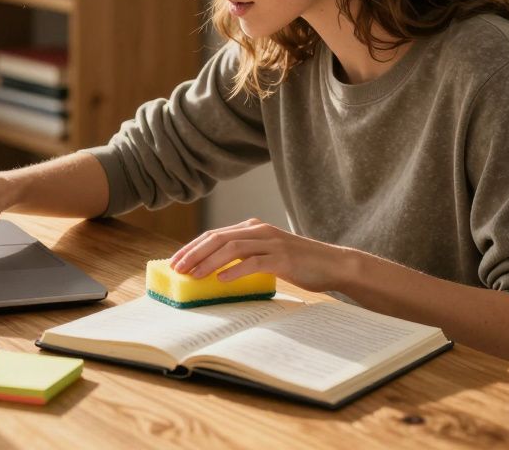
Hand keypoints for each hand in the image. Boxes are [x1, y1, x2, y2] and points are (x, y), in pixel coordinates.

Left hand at [168, 218, 349, 293]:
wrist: (333, 264)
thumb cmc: (298, 263)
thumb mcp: (267, 255)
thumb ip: (244, 256)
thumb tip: (214, 273)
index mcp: (252, 228)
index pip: (214, 234)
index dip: (192, 247)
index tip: (175, 261)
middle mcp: (259, 230)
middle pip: (218, 238)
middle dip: (194, 253)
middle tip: (177, 268)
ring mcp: (271, 242)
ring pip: (232, 248)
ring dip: (209, 262)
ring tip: (193, 275)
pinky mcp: (282, 258)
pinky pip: (253, 262)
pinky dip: (235, 271)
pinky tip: (222, 280)